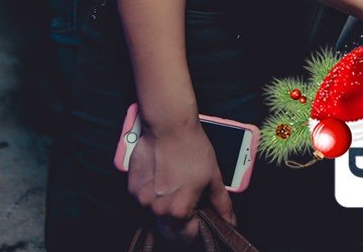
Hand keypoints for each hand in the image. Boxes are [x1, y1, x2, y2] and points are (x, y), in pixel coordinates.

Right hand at [125, 117, 234, 243]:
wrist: (169, 126)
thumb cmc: (192, 149)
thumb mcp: (213, 177)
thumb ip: (221, 204)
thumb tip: (230, 221)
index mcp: (179, 210)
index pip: (187, 237)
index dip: (196, 229)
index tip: (199, 220)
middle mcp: (158, 209)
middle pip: (169, 231)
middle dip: (180, 224)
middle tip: (189, 205)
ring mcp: (143, 199)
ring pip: (155, 216)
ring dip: (165, 209)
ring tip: (175, 187)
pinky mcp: (133, 188)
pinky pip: (144, 201)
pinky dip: (153, 196)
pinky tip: (162, 180)